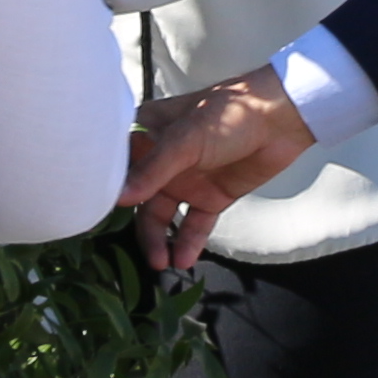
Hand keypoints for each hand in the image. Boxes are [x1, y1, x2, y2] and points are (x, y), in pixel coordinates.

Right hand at [119, 73, 312, 270]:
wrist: (282, 120)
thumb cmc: (229, 115)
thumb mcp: (185, 140)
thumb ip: (153, 169)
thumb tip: (119, 198)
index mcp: (147, 134)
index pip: (119, 168)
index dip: (107, 193)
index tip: (95, 220)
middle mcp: (162, 160)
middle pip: (139, 200)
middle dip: (138, 227)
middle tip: (136, 251)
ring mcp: (187, 179)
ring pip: (164, 217)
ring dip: (160, 241)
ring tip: (160, 263)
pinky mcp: (211, 196)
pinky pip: (194, 225)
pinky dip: (187, 243)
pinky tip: (183, 259)